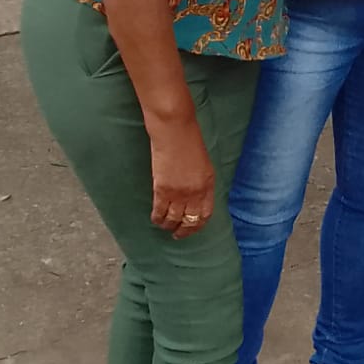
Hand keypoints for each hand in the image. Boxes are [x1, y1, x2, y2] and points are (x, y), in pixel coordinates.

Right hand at [148, 117, 214, 238]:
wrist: (174, 129)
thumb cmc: (189, 140)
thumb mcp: (203, 163)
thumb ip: (201, 182)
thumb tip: (195, 197)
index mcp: (208, 185)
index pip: (205, 214)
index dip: (197, 225)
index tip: (192, 228)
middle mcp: (195, 192)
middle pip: (190, 220)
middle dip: (183, 231)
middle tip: (177, 235)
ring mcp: (179, 192)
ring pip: (173, 219)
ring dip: (168, 226)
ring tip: (165, 227)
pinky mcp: (162, 189)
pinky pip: (159, 211)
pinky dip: (157, 218)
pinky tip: (155, 219)